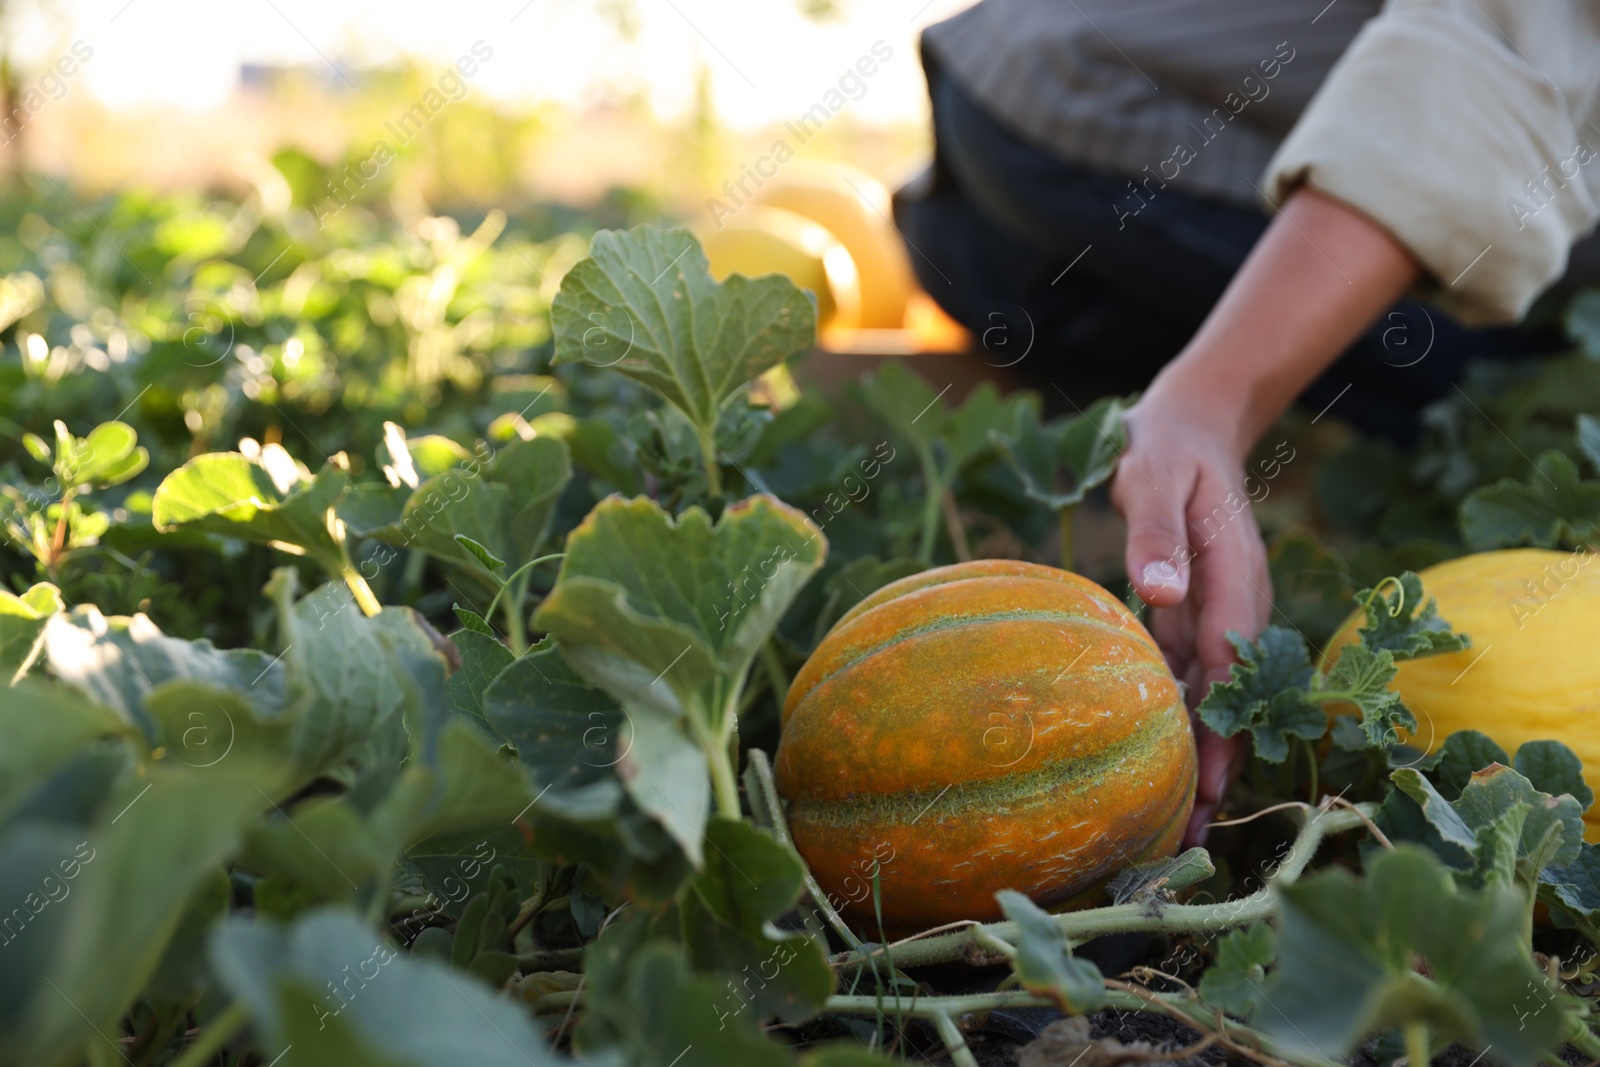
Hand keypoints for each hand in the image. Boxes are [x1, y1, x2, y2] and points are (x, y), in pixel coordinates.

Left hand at [1111, 392, 1272, 844]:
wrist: (1188, 425)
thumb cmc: (1166, 449)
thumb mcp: (1155, 479)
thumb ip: (1157, 535)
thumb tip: (1160, 593)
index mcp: (1235, 581)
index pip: (1230, 668)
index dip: (1221, 731)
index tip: (1207, 788)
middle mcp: (1234, 608)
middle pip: (1228, 698)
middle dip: (1214, 766)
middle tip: (1186, 838)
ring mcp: (1216, 615)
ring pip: (1208, 697)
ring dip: (1192, 756)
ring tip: (1168, 826)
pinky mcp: (1192, 617)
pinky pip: (1184, 677)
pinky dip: (1172, 720)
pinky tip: (1148, 766)